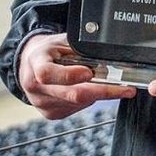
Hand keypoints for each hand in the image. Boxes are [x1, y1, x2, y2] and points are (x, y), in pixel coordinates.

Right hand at [17, 33, 136, 118]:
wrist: (29, 64)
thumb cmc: (48, 51)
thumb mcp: (60, 42)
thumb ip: (78, 49)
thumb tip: (105, 58)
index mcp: (36, 64)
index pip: (48, 74)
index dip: (70, 75)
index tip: (89, 72)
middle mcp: (36, 87)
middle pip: (72, 94)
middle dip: (103, 91)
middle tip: (125, 89)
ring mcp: (43, 104)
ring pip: (78, 103)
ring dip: (97, 94)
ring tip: (108, 83)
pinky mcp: (51, 114)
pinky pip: (76, 108)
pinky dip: (88, 99)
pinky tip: (88, 88)